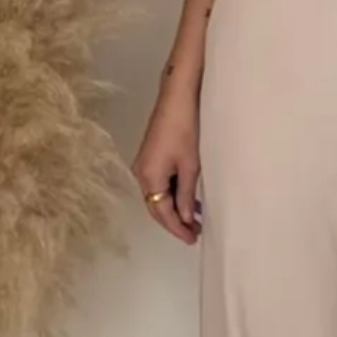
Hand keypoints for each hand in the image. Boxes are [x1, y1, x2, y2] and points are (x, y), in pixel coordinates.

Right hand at [133, 85, 201, 245]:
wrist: (177, 97)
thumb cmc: (186, 130)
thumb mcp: (190, 166)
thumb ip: (186, 195)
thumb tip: (185, 219)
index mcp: (149, 178)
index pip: (162, 212)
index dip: (177, 228)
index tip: (193, 239)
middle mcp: (140, 174)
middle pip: (156, 207)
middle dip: (175, 222)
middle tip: (195, 234)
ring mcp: (143, 165)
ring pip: (158, 197)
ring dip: (175, 209)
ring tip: (196, 221)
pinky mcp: (150, 158)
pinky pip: (160, 185)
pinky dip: (173, 195)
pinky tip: (189, 201)